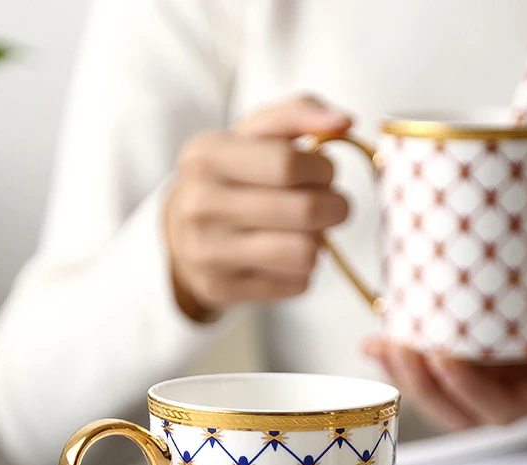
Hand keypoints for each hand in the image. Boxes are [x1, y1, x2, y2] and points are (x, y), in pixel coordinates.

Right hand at [164, 95, 350, 319]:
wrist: (182, 237)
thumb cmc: (232, 178)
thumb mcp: (252, 136)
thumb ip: (299, 114)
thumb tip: (344, 121)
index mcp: (205, 155)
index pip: (290, 163)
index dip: (324, 169)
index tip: (325, 173)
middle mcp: (200, 204)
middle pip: (304, 210)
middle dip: (336, 207)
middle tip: (333, 205)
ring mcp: (208, 252)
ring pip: (305, 253)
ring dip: (321, 242)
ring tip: (310, 231)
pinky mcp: (223, 289)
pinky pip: (296, 284)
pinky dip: (303, 270)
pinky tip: (286, 258)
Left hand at [364, 250, 526, 429]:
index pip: (501, 408)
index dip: (465, 389)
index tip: (440, 353)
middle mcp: (516, 390)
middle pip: (460, 410)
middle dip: (423, 386)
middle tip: (398, 348)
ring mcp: (496, 375)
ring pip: (443, 395)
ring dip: (408, 376)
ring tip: (383, 345)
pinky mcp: (481, 353)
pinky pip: (439, 365)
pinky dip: (407, 356)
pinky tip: (378, 339)